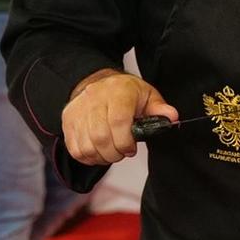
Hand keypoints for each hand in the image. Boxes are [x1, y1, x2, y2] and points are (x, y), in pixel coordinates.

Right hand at [62, 70, 177, 166]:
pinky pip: (75, 149)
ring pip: (86, 146)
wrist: (98, 82)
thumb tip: (171, 117)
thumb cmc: (125, 93)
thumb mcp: (147, 95)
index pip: (118, 121)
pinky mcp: (67, 120)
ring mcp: (78, 110)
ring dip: (101, 157)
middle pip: (100, 137)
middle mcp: (94, 99)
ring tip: (110, 152)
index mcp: (117, 91)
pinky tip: (98, 151)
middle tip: (122, 152)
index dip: (125, 141)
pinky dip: (88, 157)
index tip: (131, 149)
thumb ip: (159, 109)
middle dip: (114, 153)